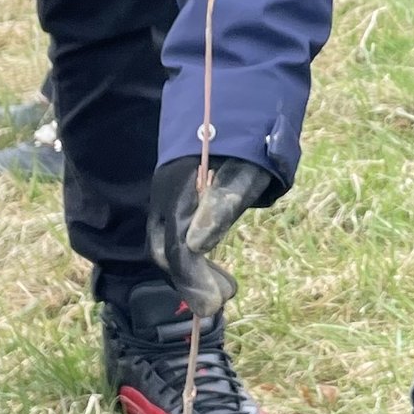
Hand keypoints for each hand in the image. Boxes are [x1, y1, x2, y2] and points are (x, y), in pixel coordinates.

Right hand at [148, 153, 274, 321]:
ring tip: (225, 288)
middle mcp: (166, 194)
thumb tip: (196, 245)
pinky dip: (191, 255)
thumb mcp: (246, 171)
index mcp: (181, 189)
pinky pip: (174, 234)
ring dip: (191, 271)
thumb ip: (223, 203)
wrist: (237, 109)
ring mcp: (168, 196)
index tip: (215, 303)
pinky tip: (210, 264)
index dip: (192, 279)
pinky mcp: (175, 199)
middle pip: (165, 250)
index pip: (177, 246)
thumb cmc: (248, 144)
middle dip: (190, 281)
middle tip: (220, 301)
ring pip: (168, 244)